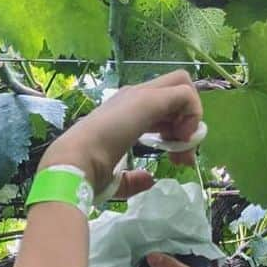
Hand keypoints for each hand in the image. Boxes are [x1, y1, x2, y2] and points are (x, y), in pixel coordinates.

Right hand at [42, 71, 202, 197]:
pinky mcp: (149, 99)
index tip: (174, 158)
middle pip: (176, 92)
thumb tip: (149, 180)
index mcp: (124, 112)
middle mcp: (133, 97)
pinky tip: (183, 140)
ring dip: (192, 119)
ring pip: (183, 86)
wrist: (74, 164)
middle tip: (183, 156)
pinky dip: (193, 114)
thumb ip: (134, 179)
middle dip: (187, 123)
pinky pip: (186, 93)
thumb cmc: (88, 173)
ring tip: (183, 150)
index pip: (162, 108)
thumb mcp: (116, 179)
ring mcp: (140, 95)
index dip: (175, 130)